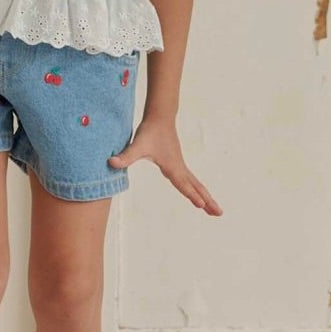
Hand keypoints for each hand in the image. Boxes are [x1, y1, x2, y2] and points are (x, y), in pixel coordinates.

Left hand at [108, 116, 222, 215]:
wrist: (160, 118)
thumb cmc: (149, 132)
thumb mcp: (136, 145)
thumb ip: (126, 156)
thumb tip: (111, 162)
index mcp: (172, 167)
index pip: (183, 184)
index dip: (191, 195)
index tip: (201, 205)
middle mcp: (179, 168)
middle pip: (196, 187)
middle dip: (208, 201)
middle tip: (219, 213)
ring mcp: (180, 166)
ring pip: (196, 185)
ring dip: (206, 197)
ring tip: (216, 211)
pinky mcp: (178, 164)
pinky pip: (191, 181)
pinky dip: (198, 189)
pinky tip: (200, 196)